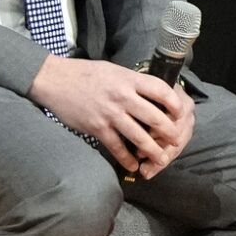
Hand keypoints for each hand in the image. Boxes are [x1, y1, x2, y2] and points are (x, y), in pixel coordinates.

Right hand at [30, 59, 196, 178]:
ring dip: (153, 150)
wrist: (55, 80)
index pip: (161, 90)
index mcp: (129, 79)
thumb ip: (133, 82)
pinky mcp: (97, 128)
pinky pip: (117, 147)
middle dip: (169, 132)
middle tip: (176, 141)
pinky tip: (133, 165)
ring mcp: (110, 114)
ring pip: (139, 136)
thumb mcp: (114, 70)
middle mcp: (123, 97)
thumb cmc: (85, 73)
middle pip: (155, 118)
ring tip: (161, 159)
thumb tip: (152, 92)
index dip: (174, 103)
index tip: (180, 113)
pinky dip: (126, 159)